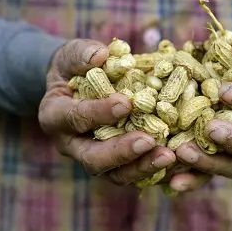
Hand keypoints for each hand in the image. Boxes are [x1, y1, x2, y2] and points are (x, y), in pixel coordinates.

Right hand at [38, 39, 175, 184]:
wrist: (78, 86)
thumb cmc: (75, 68)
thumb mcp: (72, 56)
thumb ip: (81, 54)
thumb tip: (100, 55)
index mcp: (55, 117)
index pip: (74, 118)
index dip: (98, 113)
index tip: (125, 103)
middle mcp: (71, 145)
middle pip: (92, 159)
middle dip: (121, 152)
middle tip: (148, 140)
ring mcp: (93, 159)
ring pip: (115, 175)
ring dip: (142, 167)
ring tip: (169, 156)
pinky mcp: (115, 166)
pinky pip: (134, 176)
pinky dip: (154, 171)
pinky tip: (177, 161)